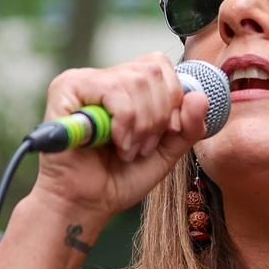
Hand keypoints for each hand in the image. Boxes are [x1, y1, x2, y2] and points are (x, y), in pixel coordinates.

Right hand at [32, 52, 208, 222]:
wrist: (89, 203)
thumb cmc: (122, 178)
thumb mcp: (167, 151)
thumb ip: (189, 126)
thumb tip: (201, 96)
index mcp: (126, 85)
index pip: (160, 65)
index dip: (173, 99)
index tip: (166, 133)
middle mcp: (104, 77)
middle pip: (153, 70)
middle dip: (158, 116)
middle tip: (143, 147)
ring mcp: (83, 80)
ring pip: (137, 81)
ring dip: (141, 125)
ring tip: (128, 150)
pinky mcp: (66, 88)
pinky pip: (115, 91)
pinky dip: (125, 124)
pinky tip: (116, 144)